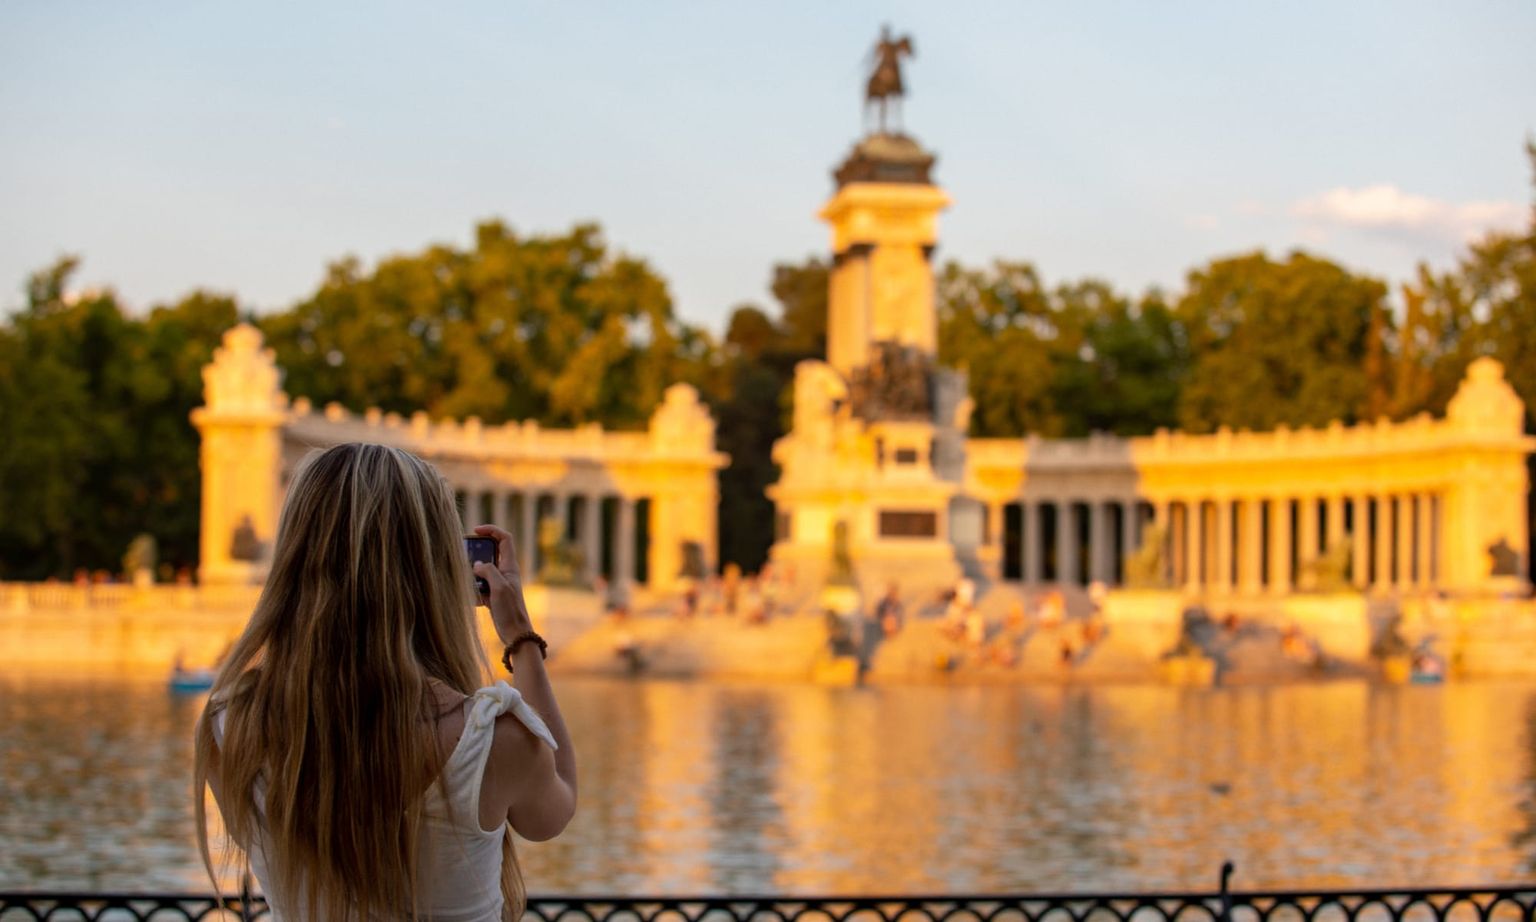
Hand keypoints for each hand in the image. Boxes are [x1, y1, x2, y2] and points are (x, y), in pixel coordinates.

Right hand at [471, 524, 532, 641]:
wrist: (515, 633)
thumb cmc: (511, 610)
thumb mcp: (499, 588)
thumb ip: (488, 571)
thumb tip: (476, 564)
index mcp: (510, 566)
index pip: (504, 539)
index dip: (491, 530)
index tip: (476, 530)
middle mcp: (505, 572)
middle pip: (490, 552)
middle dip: (477, 552)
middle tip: (463, 555)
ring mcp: (498, 583)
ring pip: (482, 570)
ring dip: (472, 572)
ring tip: (463, 577)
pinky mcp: (492, 595)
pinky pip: (479, 586)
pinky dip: (472, 588)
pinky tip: (469, 597)